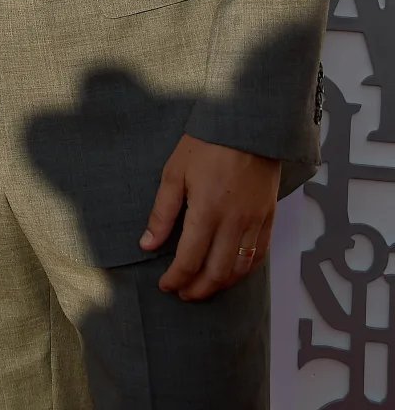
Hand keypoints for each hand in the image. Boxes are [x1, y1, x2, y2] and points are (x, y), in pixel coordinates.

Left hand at [139, 134, 280, 300]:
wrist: (246, 125)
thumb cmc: (206, 144)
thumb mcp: (174, 172)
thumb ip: (162, 212)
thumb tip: (147, 244)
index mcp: (207, 211)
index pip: (190, 260)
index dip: (176, 278)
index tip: (165, 285)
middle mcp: (234, 223)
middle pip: (216, 273)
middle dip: (197, 289)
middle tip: (182, 293)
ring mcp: (255, 222)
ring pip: (239, 269)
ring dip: (220, 285)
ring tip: (204, 287)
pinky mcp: (269, 217)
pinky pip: (259, 255)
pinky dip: (244, 271)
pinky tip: (231, 272)